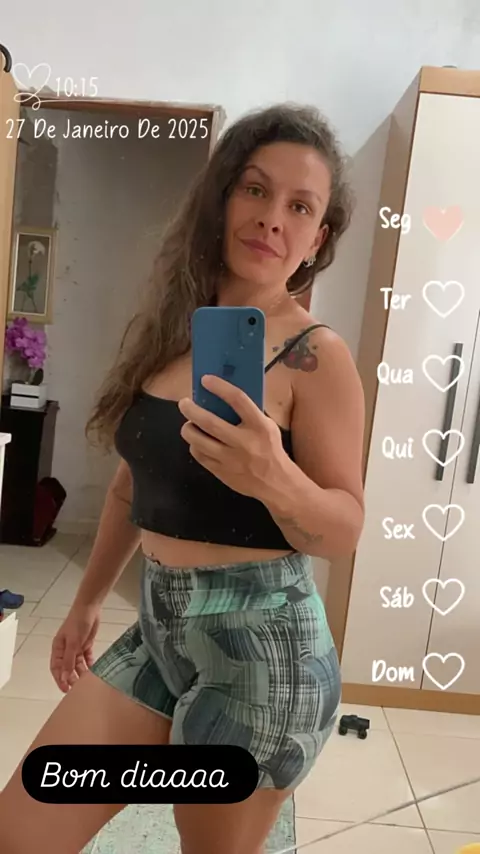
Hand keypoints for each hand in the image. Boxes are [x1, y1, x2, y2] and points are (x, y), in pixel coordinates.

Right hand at [50, 604, 99, 692]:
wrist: (89, 608)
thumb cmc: (77, 624)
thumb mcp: (73, 643)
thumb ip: (69, 661)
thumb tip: (63, 678)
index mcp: (58, 648)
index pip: (56, 668)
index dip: (60, 679)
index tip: (66, 690)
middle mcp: (66, 649)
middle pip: (67, 668)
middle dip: (72, 678)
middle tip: (79, 689)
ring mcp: (76, 647)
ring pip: (78, 664)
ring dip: (82, 672)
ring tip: (88, 682)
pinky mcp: (86, 644)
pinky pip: (87, 657)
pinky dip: (90, 664)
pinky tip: (95, 670)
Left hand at [178, 374, 289, 499]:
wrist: (276, 483)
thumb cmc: (270, 449)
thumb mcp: (268, 427)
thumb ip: (249, 414)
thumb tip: (223, 397)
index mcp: (259, 426)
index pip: (238, 400)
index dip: (220, 387)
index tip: (205, 380)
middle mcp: (244, 442)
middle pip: (210, 423)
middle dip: (192, 411)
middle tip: (184, 403)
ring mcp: (231, 459)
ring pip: (199, 441)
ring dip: (189, 429)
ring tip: (188, 424)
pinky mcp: (222, 472)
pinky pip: (200, 456)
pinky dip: (195, 446)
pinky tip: (197, 442)